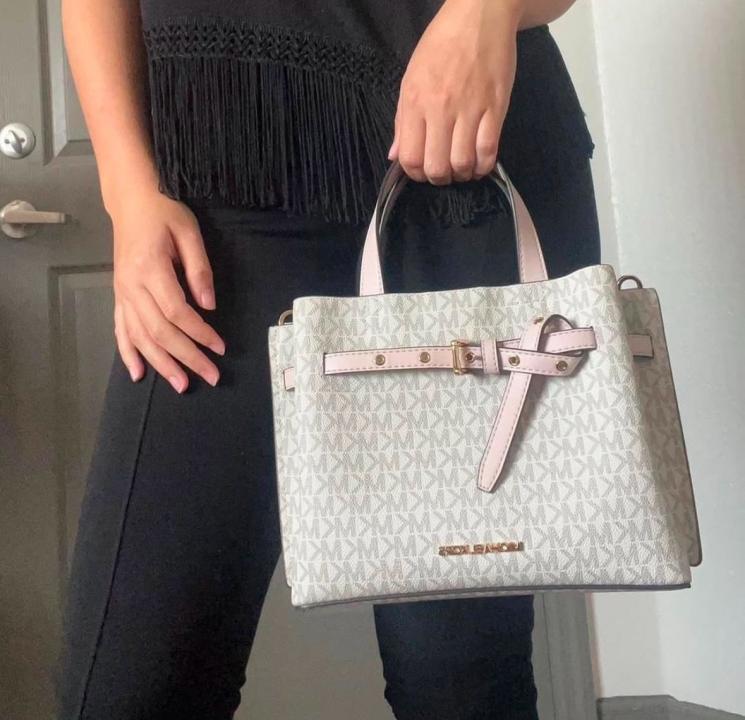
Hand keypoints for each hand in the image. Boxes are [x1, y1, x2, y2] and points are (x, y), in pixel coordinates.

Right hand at [110, 188, 225, 393]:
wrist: (131, 201)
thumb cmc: (164, 212)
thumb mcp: (189, 232)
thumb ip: (200, 269)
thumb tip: (209, 305)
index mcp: (150, 269)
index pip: (177, 312)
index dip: (200, 333)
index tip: (220, 347)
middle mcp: (131, 286)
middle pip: (160, 331)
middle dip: (187, 357)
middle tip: (211, 376)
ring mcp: (122, 294)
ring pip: (140, 337)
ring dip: (161, 364)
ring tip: (181, 385)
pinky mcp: (119, 296)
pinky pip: (120, 330)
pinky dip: (128, 354)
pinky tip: (138, 374)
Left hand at [388, 0, 521, 183]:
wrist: (479, 16)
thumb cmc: (441, 45)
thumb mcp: (411, 78)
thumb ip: (402, 121)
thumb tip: (394, 156)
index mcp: (415, 102)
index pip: (410, 157)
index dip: (415, 174)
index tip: (422, 171)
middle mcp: (440, 109)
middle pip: (436, 167)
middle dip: (439, 179)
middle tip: (444, 173)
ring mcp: (469, 109)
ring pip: (462, 163)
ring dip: (462, 175)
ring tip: (462, 169)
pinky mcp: (496, 107)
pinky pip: (488, 150)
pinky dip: (483, 166)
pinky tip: (480, 163)